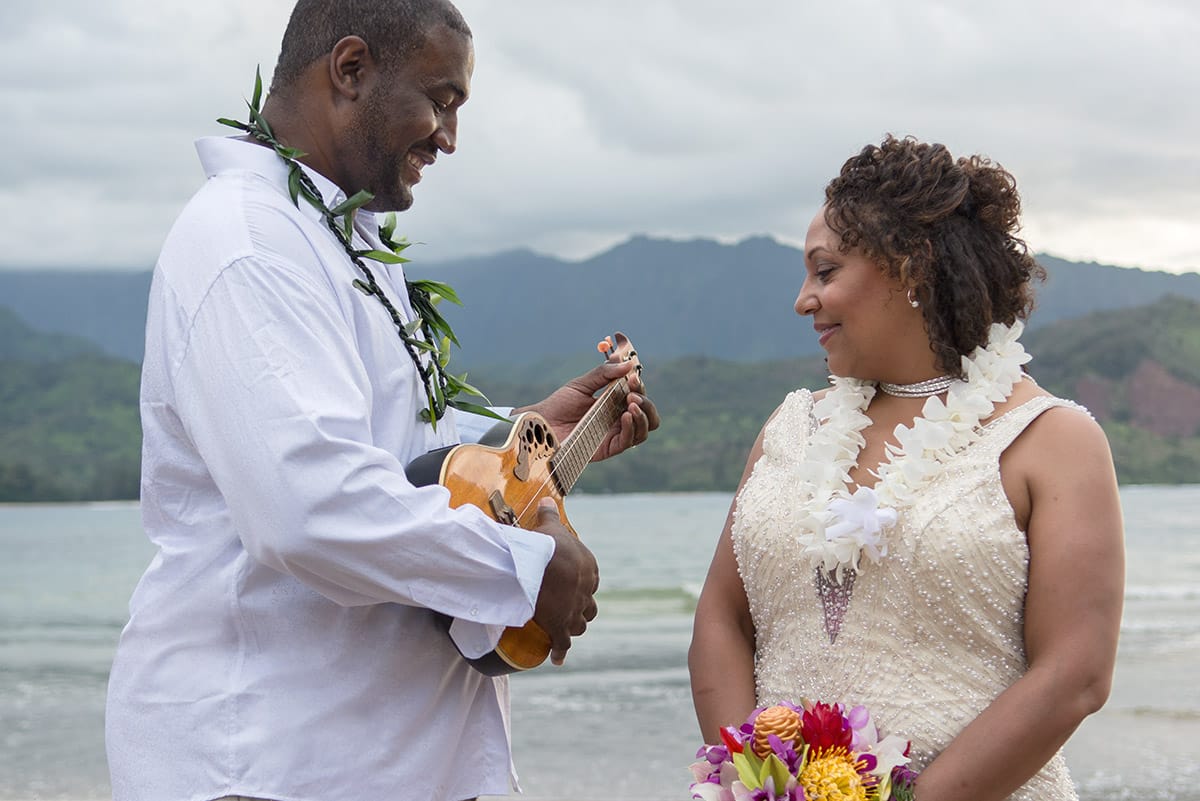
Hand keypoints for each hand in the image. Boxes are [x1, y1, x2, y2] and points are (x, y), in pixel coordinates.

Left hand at [515, 356, 660, 461]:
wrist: (540, 423)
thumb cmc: (559, 404)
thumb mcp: (582, 384)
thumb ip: (604, 373)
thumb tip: (628, 363)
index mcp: (616, 403)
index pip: (639, 396)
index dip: (640, 386)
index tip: (633, 377)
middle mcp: (619, 419)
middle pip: (649, 415)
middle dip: (647, 403)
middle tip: (634, 394)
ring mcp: (615, 435)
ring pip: (644, 430)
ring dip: (643, 415)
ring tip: (631, 404)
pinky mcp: (608, 448)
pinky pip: (628, 442)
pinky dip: (632, 428)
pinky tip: (626, 416)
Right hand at [531, 499, 598, 664]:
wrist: (543, 568)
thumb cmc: (548, 546)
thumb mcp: (551, 527)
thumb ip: (550, 515)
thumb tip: (548, 500)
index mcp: (588, 570)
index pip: (590, 581)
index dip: (580, 584)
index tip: (570, 586)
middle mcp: (586, 592)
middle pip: (589, 606)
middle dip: (580, 608)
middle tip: (568, 609)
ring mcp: (575, 612)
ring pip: (581, 624)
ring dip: (573, 627)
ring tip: (565, 630)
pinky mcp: (561, 627)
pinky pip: (563, 644)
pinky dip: (560, 652)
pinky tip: (557, 659)